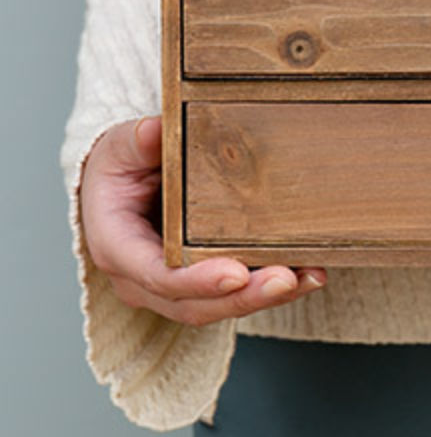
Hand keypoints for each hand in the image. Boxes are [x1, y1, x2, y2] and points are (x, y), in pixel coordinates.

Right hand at [79, 115, 326, 325]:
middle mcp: (142, 279)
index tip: (236, 274)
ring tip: (308, 277)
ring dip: (266, 297)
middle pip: (195, 303)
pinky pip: (235, 296)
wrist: (121, 186)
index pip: (157, 274)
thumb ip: (137, 142)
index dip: (197, 280)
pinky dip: (271, 289)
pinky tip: (307, 274)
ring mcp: (172, 287)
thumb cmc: (119, 169)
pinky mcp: (201, 282)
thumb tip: (155, 130)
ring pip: (219, 306)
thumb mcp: (120, 149)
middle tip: (286, 279)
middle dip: (244, 296)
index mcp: (117, 247)